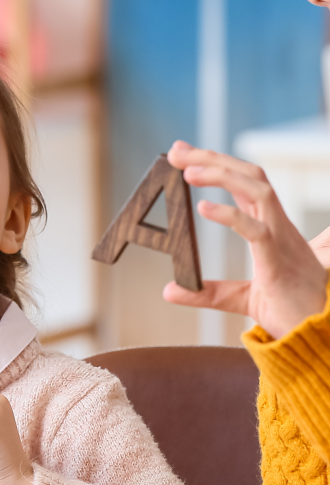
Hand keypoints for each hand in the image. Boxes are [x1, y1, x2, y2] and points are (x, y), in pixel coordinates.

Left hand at [163, 141, 327, 339]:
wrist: (318, 335)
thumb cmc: (290, 312)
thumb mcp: (242, 299)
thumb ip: (207, 292)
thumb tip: (169, 290)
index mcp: (270, 228)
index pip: (243, 184)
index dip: (217, 164)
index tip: (184, 153)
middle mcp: (277, 225)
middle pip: (248, 176)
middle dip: (212, 158)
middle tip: (176, 150)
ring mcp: (280, 239)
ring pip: (257, 189)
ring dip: (221, 174)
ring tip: (187, 170)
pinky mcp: (278, 260)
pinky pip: (256, 229)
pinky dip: (229, 214)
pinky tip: (202, 208)